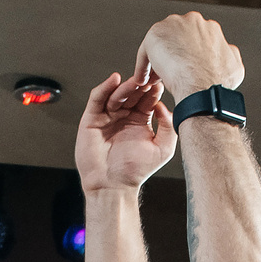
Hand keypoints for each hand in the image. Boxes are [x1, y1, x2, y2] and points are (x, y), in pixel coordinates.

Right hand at [75, 71, 175, 194]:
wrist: (113, 185)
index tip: (161, 81)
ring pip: (117, 93)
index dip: (154, 89)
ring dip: (126, 86)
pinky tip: (114, 80)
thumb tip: (163, 105)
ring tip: (135, 81)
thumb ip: (168, 126)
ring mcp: (108, 115)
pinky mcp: (92, 118)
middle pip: (133, 92)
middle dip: (141, 84)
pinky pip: (98, 98)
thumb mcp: (163, 148)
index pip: (148, 98)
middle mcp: (124, 115)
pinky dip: (105, 87)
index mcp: (140, 119)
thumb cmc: (135, 171)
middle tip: (149, 76)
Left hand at [135, 11, 244, 101]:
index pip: (192, 38)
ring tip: (154, 79)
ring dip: (156, 61)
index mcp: (210, 27)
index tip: (182, 69)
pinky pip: (145, 52)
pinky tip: (143, 79)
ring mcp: (173, 25)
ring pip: (159, 44)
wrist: (204, 88)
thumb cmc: (218, 81)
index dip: (185, 55)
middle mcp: (191, 21)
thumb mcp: (234, 65)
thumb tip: (227, 50)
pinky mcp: (155, 34)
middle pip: (174, 38)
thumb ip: (228, 53)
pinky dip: (142, 66)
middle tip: (166, 74)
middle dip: (170, 55)